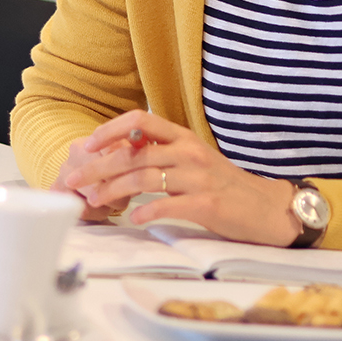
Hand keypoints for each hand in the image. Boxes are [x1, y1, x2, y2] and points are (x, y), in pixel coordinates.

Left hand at [62, 110, 299, 246]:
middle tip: (73, 180)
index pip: (139, 122)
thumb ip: (163, 155)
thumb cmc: (225, 186)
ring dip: (113, 190)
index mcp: (183, 138)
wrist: (268, 208)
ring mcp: (199, 177)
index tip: (87, 146)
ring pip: (145, 177)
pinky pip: (169, 204)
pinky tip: (133, 218)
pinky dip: (147, 211)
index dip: (109, 131)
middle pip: (133, 153)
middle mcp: (189, 152)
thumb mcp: (193, 161)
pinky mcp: (208, 203)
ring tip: (94, 202)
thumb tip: (121, 156)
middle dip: (98, 167)